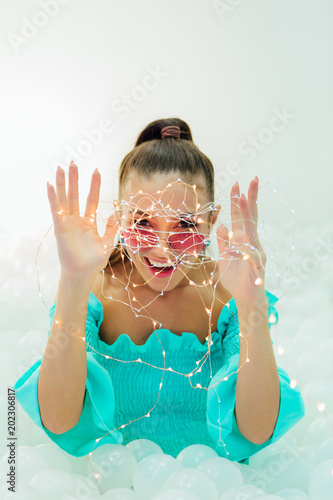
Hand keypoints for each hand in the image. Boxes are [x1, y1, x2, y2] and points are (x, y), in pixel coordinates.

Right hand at [47, 161, 120, 277]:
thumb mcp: (107, 242)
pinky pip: (56, 210)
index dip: (93, 185)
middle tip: (73, 162)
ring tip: (60, 167)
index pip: (91, 199)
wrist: (83, 274)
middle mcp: (76, 220)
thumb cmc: (94, 261)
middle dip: (74, 179)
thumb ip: (112, 228)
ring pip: (64, 199)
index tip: (96, 171)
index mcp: (88, 222)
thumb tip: (117, 213)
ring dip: (62, 183)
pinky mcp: (60, 227)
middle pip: (75, 195)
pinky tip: (49, 184)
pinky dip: (52, 197)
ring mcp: (67, 223)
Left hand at [216, 177, 266, 302]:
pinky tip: (240, 246)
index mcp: (243, 240)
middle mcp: (252, 243)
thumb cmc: (236, 277)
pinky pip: (252, 258)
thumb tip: (221, 225)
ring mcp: (256, 254)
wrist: (246, 298)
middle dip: (250, 199)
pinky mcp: (257, 268)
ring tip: (244, 200)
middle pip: (251, 217)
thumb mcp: (225, 257)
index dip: (239, 201)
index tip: (237, 184)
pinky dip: (246, 251)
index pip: (241, 217)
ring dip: (248, 215)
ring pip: (252, 232)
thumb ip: (224, 241)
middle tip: (251, 180)